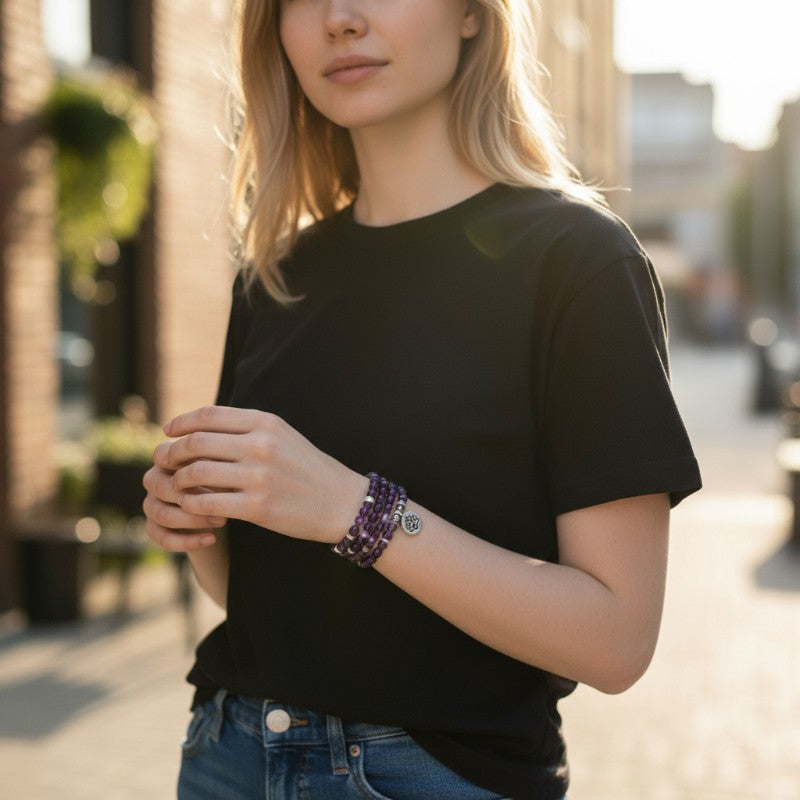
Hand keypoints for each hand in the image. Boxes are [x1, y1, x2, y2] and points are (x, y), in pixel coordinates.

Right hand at [142, 461, 226, 551]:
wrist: (222, 504)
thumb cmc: (225, 476)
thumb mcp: (224, 464)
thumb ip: (219, 459)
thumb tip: (225, 463)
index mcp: (166, 458)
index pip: (163, 457)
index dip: (186, 466)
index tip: (217, 472)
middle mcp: (154, 479)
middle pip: (163, 489)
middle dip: (195, 497)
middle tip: (226, 502)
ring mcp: (150, 503)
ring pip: (162, 514)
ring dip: (194, 520)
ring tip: (222, 520)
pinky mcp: (152, 526)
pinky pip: (161, 537)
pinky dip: (187, 541)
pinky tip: (212, 539)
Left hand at [156, 406, 365, 544]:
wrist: (342, 502)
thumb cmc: (308, 469)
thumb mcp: (283, 436)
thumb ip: (248, 428)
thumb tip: (202, 426)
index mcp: (266, 423)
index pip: (209, 415)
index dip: (181, 422)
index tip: (168, 431)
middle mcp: (261, 445)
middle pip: (197, 442)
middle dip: (172, 452)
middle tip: (163, 461)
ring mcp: (259, 476)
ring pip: (196, 473)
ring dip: (177, 480)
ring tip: (175, 485)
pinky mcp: (257, 507)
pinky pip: (207, 502)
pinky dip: (191, 504)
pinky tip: (191, 506)